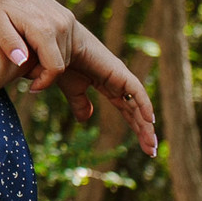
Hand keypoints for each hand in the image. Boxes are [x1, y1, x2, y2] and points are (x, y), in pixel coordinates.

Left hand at [0, 0, 76, 90]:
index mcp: (44, 28)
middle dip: (44, 73)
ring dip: (48, 64)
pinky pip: (66, 46)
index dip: (44, 82)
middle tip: (22, 70)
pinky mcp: (67, 18)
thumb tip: (21, 61)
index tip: (30, 88)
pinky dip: (53, 53)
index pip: (54, 67)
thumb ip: (8, 42)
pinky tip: (34, 50)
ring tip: (25, 57)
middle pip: (61, 63)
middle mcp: (61, 24)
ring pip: (65, 56)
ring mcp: (67, 20)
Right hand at [57, 21, 157, 155]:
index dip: (136, 128)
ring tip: (151, 145)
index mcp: (109, 86)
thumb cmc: (59, 65)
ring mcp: (119, 76)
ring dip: (145, 125)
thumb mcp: (72, 90)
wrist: (51, 48)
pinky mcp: (117, 71)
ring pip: (138, 104)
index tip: (144, 147)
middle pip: (136, 111)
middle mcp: (118, 82)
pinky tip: (149, 120)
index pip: (128, 111)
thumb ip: (80, 104)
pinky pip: (134, 91)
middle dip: (144, 131)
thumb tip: (85, 120)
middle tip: (151, 151)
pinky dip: (143, 104)